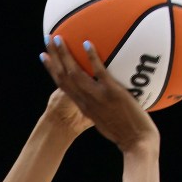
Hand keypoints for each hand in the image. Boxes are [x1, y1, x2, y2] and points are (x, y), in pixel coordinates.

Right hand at [40, 37, 158, 152]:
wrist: (136, 143)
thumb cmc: (127, 134)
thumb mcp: (108, 121)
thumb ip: (103, 108)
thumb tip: (107, 98)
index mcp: (84, 107)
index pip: (63, 86)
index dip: (52, 70)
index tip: (44, 57)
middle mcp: (86, 101)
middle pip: (64, 76)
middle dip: (54, 57)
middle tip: (47, 39)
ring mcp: (98, 97)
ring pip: (75, 73)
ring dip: (65, 55)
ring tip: (58, 38)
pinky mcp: (112, 93)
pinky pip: (99, 73)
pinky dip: (92, 58)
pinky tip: (87, 43)